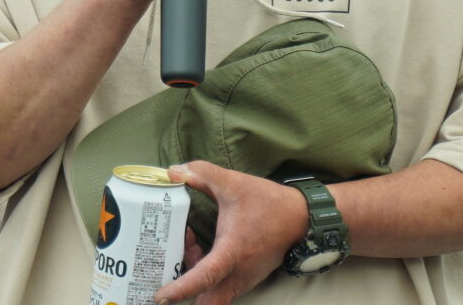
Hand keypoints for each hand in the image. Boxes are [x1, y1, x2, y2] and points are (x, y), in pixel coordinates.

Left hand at [154, 162, 306, 304]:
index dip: (180, 290)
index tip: (161, 296)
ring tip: (188, 245)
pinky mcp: (246, 279)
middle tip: (168, 273)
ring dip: (194, 280)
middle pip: (207, 302)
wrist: (300, 218)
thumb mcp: (233, 183)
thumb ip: (202, 174)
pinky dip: (205, 277)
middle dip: (185, 295)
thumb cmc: (268, 203)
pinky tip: (200, 249)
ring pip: (213, 295)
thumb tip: (173, 171)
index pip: (203, 279)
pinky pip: (220, 288)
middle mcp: (238, 274)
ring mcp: (244, 280)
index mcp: (232, 253)